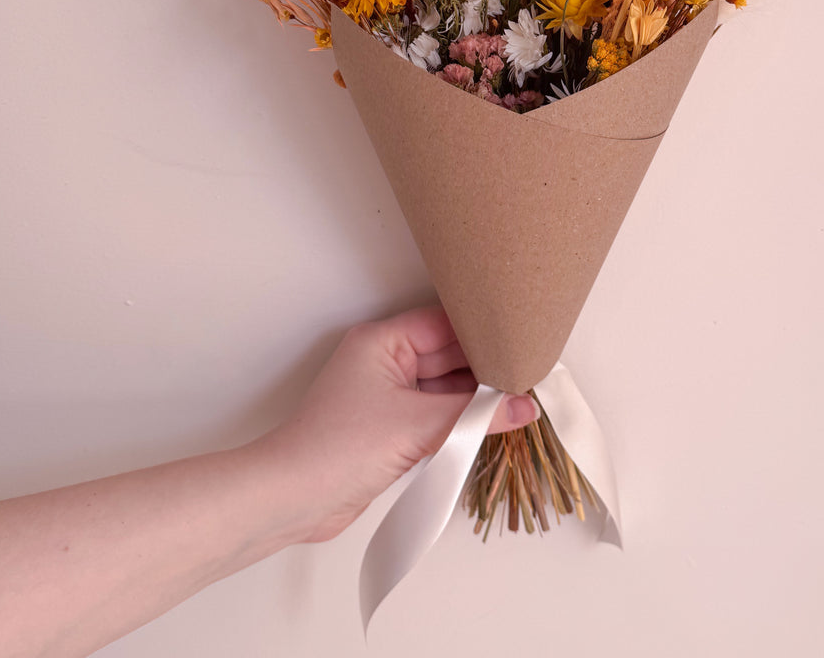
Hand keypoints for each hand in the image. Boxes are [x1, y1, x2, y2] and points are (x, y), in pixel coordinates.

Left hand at [253, 306, 538, 541]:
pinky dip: (458, 420)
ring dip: (473, 398)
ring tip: (519, 399)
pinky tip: (489, 424)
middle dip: (484, 369)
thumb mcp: (418, 425)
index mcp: (382, 341)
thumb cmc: (341, 448)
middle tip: (529, 375)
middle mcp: (384, 361)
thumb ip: (475, 416)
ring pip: (443, 387)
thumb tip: (525, 406)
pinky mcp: (388, 427)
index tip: (521, 340)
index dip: (482, 333)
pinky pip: (434, 414)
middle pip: (446, 356)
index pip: (444, 325)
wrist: (294, 499)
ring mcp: (386, 396)